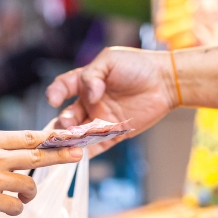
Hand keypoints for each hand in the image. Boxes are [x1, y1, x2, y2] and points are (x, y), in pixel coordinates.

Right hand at [0, 131, 81, 217]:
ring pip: (29, 185)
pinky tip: (7, 205)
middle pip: (38, 156)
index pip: (29, 136)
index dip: (53, 137)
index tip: (71, 136)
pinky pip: (16, 206)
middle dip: (61, 156)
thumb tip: (22, 148)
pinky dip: (16, 207)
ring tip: (22, 195)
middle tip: (78, 156)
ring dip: (29, 192)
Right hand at [45, 47, 178, 152]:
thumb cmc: (138, 66)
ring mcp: (101, 119)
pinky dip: (85, 152)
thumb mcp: (109, 61)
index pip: (63, 87)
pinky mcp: (114, 134)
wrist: (165, 82)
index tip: (53, 99)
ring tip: (71, 140)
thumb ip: (92, 76)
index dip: (55, 93)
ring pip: (79, 133)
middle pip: (68, 116)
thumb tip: (89, 96)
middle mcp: (90, 103)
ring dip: (72, 138)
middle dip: (64, 122)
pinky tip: (78, 155)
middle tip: (68, 123)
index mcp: (86, 83)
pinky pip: (96, 146)